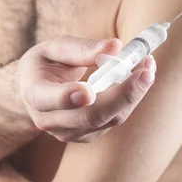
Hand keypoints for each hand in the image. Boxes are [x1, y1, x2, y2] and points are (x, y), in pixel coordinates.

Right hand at [18, 36, 155, 142]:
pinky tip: (140, 78)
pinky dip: (131, 99)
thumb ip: (82, 48)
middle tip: (145, 70)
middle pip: (90, 116)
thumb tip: (115, 46)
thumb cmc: (46, 64)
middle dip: (123, 94)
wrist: (37, 90)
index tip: (89, 91)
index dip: (69, 97)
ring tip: (147, 66)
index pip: (49, 100)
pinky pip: (114, 119)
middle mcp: (50, 120)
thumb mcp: (55, 48)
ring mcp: (69, 132)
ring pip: (109, 119)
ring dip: (133, 94)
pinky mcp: (87, 135)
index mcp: (34, 93)